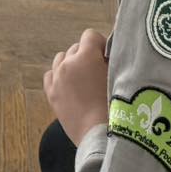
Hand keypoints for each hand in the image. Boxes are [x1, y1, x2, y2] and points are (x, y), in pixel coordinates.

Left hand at [43, 29, 111, 144]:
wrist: (99, 135)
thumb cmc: (116, 106)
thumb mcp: (119, 77)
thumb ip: (112, 61)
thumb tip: (107, 55)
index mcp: (85, 56)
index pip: (90, 36)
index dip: (101, 45)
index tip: (108, 58)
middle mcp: (67, 63)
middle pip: (76, 48)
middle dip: (87, 56)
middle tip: (99, 72)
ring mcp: (56, 78)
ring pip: (62, 59)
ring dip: (72, 64)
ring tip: (84, 80)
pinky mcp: (51, 93)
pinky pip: (51, 75)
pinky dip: (59, 76)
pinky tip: (70, 86)